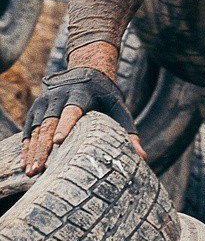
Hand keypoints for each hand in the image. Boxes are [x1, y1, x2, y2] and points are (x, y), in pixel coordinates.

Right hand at [21, 61, 141, 175]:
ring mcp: (45, 102)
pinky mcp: (37, 108)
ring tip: (31, 171)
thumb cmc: (106, 95)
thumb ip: (128, 132)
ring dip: (33, 150)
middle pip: (49, 123)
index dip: (65, 125)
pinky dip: (27, 146)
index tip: (58, 141)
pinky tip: (26, 163)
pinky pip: (30, 129)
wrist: (88, 70)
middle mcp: (59, 96)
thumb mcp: (119, 108)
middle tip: (39, 168)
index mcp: (82, 95)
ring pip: (37, 128)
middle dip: (44, 147)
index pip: (72, 111)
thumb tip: (143, 156)